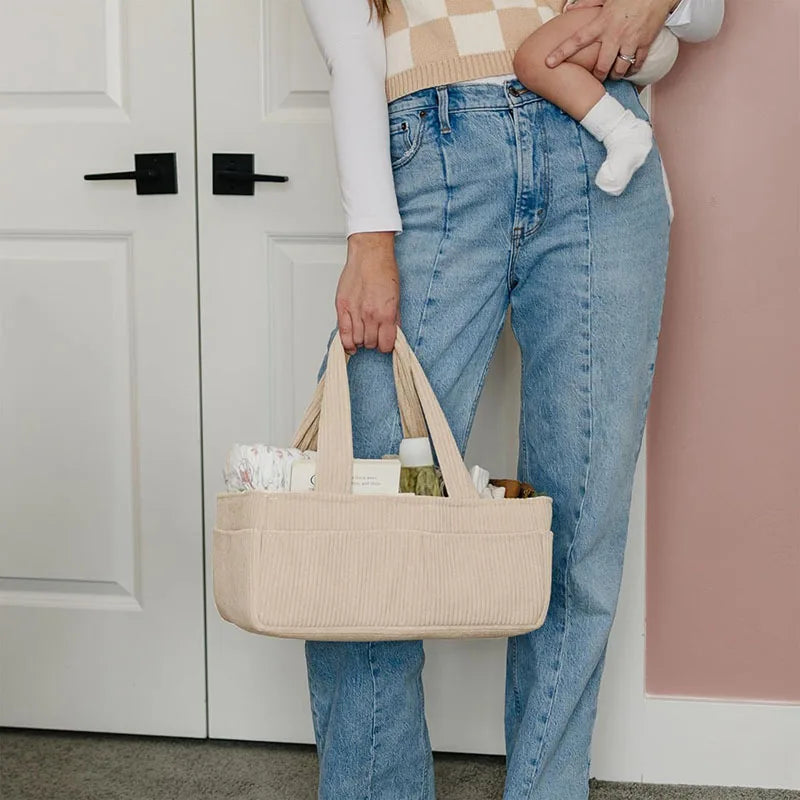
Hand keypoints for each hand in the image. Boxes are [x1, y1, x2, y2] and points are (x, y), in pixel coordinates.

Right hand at [335, 232, 399, 354]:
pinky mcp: (342, 307)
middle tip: (374, 334)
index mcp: (386, 313)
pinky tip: (350, 343)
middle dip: (373, 341)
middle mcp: (370, 315)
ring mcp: (354, 312)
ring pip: (356, 340)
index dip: (386, 346)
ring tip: (363, 333)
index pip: (386, 344)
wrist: (370, 254)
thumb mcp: (397, 298)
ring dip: (360, 340)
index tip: (385, 343)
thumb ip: (394, 319)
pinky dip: (346, 342)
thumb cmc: (384, 271)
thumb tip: (392, 333)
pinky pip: (342, 333)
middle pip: (370, 343)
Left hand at [548, 0, 673, 80]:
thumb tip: (568, 8)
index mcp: (602, 22)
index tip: (549, 63)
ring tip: (613, 74)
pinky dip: (632, 70)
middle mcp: (615, 34)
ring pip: (619, 69)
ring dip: (615, 75)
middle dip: (597, 75)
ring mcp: (631, 41)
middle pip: (601, 66)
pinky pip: (637, 65)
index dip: (561, 52)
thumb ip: (587, 3)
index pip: (577, 40)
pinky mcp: (645, 44)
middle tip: (596, 76)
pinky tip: (629, 69)